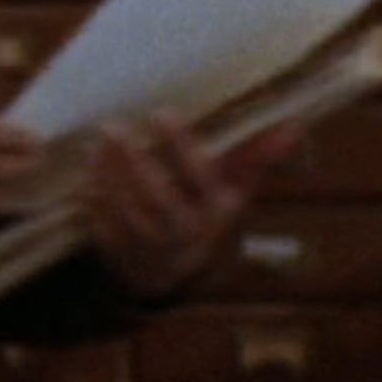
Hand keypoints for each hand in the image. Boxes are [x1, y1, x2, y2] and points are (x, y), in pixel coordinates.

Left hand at [78, 113, 301, 299]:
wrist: (169, 267)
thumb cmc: (203, 211)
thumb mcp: (232, 189)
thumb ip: (256, 156)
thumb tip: (294, 124)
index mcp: (212, 208)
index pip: (198, 175)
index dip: (180, 146)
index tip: (161, 113)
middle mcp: (182, 229)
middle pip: (157, 196)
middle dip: (134, 162)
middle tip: (113, 127)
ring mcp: (148, 243)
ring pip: (126, 211)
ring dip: (108, 176)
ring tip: (97, 144)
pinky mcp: (117, 250)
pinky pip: (102, 224)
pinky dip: (94, 198)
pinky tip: (87, 171)